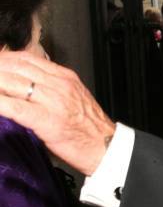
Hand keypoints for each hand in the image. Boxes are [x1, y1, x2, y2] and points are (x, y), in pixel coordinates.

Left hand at [0, 52, 114, 174]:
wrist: (107, 148)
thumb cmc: (89, 129)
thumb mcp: (72, 98)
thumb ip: (50, 89)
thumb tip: (23, 87)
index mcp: (64, 77)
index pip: (26, 58)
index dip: (3, 59)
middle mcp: (59, 84)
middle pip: (15, 67)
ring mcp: (54, 101)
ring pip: (12, 83)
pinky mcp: (48, 121)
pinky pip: (15, 108)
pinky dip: (0, 103)